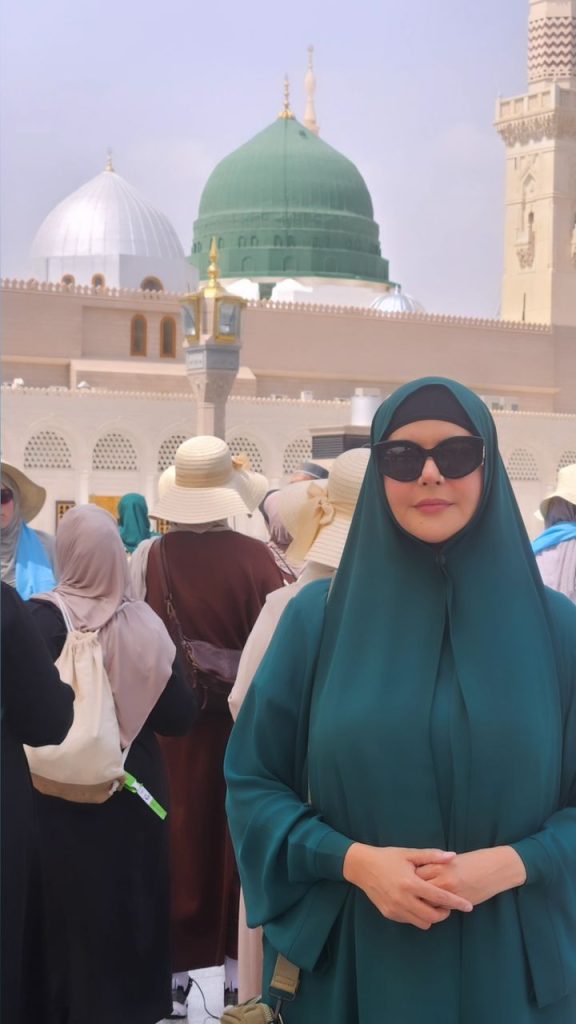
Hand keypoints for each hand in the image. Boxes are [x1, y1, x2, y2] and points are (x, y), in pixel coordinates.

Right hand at [343, 844, 473, 930]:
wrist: (361, 867)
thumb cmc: (388, 857)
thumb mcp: (409, 854)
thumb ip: (432, 856)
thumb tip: (452, 856)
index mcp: (410, 883)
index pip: (439, 897)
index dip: (456, 902)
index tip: (469, 906)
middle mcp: (403, 899)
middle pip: (433, 917)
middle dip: (444, 913)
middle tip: (447, 905)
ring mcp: (395, 909)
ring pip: (422, 923)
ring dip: (431, 917)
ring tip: (431, 904)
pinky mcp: (389, 914)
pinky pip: (410, 921)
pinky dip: (417, 916)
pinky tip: (416, 904)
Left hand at [415, 846, 526, 905]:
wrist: (493, 868)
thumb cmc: (471, 862)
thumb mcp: (450, 861)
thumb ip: (434, 867)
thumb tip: (419, 875)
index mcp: (438, 864)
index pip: (415, 874)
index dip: (408, 879)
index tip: (403, 882)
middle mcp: (441, 877)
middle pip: (418, 889)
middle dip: (411, 893)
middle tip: (407, 896)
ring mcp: (449, 891)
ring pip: (427, 902)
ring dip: (421, 904)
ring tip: (417, 904)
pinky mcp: (457, 902)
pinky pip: (440, 909)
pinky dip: (434, 910)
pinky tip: (432, 909)